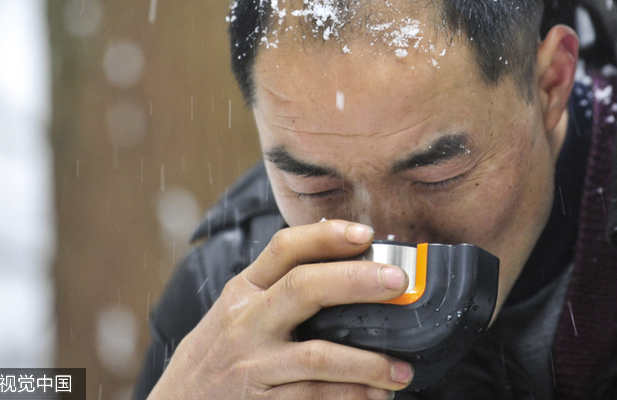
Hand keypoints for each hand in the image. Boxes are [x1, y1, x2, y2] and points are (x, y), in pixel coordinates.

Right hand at [148, 220, 412, 399]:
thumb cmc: (215, 358)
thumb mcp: (234, 313)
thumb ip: (276, 290)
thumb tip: (345, 264)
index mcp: (243, 292)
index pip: (284, 248)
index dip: (327, 236)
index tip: (365, 234)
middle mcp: (245, 322)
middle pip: (304, 287)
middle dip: (356, 281)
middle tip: (399, 282)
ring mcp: (251, 365)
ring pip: (317, 355)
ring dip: (367, 363)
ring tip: (400, 368)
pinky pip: (313, 398)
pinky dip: (350, 397)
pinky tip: (375, 396)